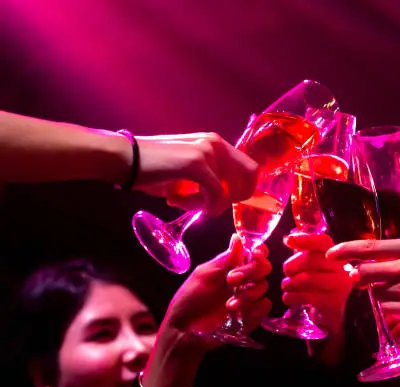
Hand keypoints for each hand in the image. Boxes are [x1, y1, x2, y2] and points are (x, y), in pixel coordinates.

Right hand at [135, 132, 258, 214]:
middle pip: (249, 178)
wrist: (125, 159)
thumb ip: (209, 180)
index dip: (243, 190)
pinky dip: (202, 205)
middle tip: (207, 206)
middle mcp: (216, 143)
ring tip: (183, 202)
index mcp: (216, 143)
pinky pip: (215, 194)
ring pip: (228, 190)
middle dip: (232, 199)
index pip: (251, 168)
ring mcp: (207, 151)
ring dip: (210, 204)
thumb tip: (220, 200)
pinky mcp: (196, 163)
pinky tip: (180, 202)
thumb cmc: (153, 168)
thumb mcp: (187, 172)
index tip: (222, 202)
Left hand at [162, 234, 271, 337]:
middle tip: (231, 280)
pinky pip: (264, 306)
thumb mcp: (205, 275)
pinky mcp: (252, 316)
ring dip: (247, 295)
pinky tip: (239, 315)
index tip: (255, 254)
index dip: (259, 251)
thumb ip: (226, 259)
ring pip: (263, 287)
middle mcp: (244, 280)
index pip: (254, 253)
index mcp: (232, 266)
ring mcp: (249, 298)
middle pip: (264, 268)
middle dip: (250, 272)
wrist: (184, 331)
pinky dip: (255, 309)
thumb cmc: (189, 300)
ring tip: (229, 306)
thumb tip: (237, 237)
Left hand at [282, 232, 351, 333]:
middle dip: (292, 265)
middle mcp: (342, 268)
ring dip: (289, 283)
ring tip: (285, 286)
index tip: (289, 241)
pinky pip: (307, 297)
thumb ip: (302, 251)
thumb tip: (289, 239)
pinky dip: (291, 297)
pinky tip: (288, 298)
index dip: (306, 239)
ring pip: (307, 279)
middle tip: (286, 272)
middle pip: (312, 259)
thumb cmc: (318, 285)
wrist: (329, 315)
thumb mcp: (311, 266)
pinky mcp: (333, 303)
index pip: (323, 241)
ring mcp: (340, 286)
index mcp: (336, 255)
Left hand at [326, 237, 399, 337]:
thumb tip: (361, 260)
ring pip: (374, 292)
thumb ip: (397, 256)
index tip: (331, 253)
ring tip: (398, 293)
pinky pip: (386, 308)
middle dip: (358, 277)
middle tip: (359, 278)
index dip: (346, 250)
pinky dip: (389, 308)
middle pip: (365, 271)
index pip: (370, 246)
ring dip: (378, 294)